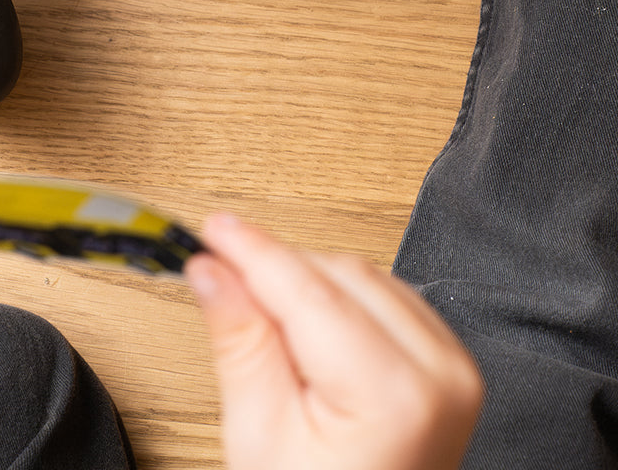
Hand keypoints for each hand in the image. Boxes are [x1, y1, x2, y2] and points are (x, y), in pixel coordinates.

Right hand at [185, 215, 481, 469]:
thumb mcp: (259, 436)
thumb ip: (240, 339)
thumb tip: (213, 272)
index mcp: (394, 395)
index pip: (308, 289)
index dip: (252, 251)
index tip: (214, 230)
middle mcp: (438, 371)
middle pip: (337, 274)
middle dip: (275, 268)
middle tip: (220, 273)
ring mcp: (452, 366)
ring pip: (361, 275)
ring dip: (305, 280)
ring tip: (265, 320)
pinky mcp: (449, 362)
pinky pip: (386, 294)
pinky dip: (338, 295)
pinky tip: (308, 326)